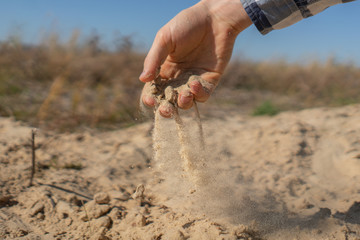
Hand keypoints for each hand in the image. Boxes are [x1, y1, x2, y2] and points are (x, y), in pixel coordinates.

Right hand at [139, 0, 251, 117]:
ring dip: (184, 103)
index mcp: (165, 69)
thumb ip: (154, 59)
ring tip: (184, 95)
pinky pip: (203, 95)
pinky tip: (195, 84)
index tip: (150, 100)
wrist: (215, 17)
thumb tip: (143, 80)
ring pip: (187, 102)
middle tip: (165, 110)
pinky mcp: (210, 80)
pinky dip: (198, 95)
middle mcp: (179, 78)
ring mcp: (194, 80)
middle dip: (166, 109)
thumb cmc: (187, 24)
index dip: (151, 97)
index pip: (155, 89)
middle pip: (170, 100)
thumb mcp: (165, 39)